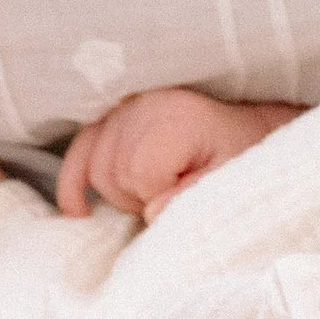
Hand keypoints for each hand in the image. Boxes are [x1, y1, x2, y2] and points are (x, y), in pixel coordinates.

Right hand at [57, 89, 300, 221]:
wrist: (246, 127)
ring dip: (119, 191)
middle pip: (113, 173)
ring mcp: (123, 109)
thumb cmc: (242, 153)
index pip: (139, 173)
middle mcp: (143, 106)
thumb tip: (152, 212)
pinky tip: (79, 211)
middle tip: (172, 193)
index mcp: (175, 118)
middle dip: (138, 197)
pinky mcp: (110, 117)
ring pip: (95, 169)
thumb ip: (194, 194)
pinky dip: (74, 182)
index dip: (157, 198)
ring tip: (155, 188)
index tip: (184, 195)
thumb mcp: (230, 176)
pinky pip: (78, 152)